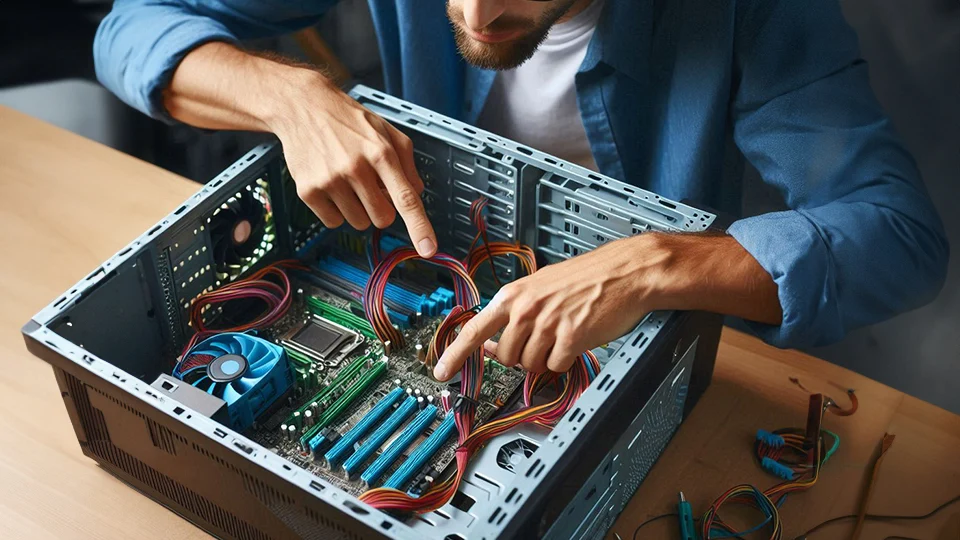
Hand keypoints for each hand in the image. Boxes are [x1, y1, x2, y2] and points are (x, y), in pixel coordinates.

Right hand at [270, 75, 436, 256]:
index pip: (406, 198)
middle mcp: (356, 168)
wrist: (303, 107)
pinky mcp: (308, 191)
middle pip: (382, 219)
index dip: (419, 227)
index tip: (428, 249)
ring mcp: (330, 181)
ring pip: (358, 223)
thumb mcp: (387, 131)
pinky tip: (331, 186)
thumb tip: (416, 194)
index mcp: (381, 153)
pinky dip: (336, 210)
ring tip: (347, 180)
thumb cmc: (349, 120)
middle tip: (370, 186)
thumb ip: (407, 163)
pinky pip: (333, 222)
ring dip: (358, 209)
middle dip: (381, 208)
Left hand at [433, 235, 663, 379]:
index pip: (475, 329)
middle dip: (521, 357)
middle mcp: (526, 309)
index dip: (455, 354)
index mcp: (514, 295)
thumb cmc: (587, 277)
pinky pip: (556, 367)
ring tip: (562, 336)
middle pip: (506, 356)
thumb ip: (516, 312)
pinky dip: (565, 361)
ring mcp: (548, 324)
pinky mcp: (571, 337)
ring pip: (530, 365)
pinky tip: (576, 341)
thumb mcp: (541, 286)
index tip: (441, 371)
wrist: (626, 271)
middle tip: (542, 341)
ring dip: (545, 359)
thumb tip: (494, 343)